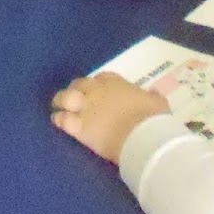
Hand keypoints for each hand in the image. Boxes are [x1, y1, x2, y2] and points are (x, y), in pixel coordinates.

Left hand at [50, 72, 169, 162]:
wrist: (143, 135)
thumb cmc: (153, 118)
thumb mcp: (157, 102)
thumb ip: (152, 97)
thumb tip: (154, 95)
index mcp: (115, 82)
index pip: (101, 78)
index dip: (97, 84)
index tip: (97, 90)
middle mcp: (97, 91)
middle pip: (79, 84)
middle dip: (75, 89)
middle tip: (74, 97)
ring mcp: (86, 107)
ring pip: (65, 98)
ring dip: (61, 101)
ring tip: (58, 106)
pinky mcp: (80, 127)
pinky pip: (63, 119)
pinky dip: (59, 119)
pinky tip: (57, 121)